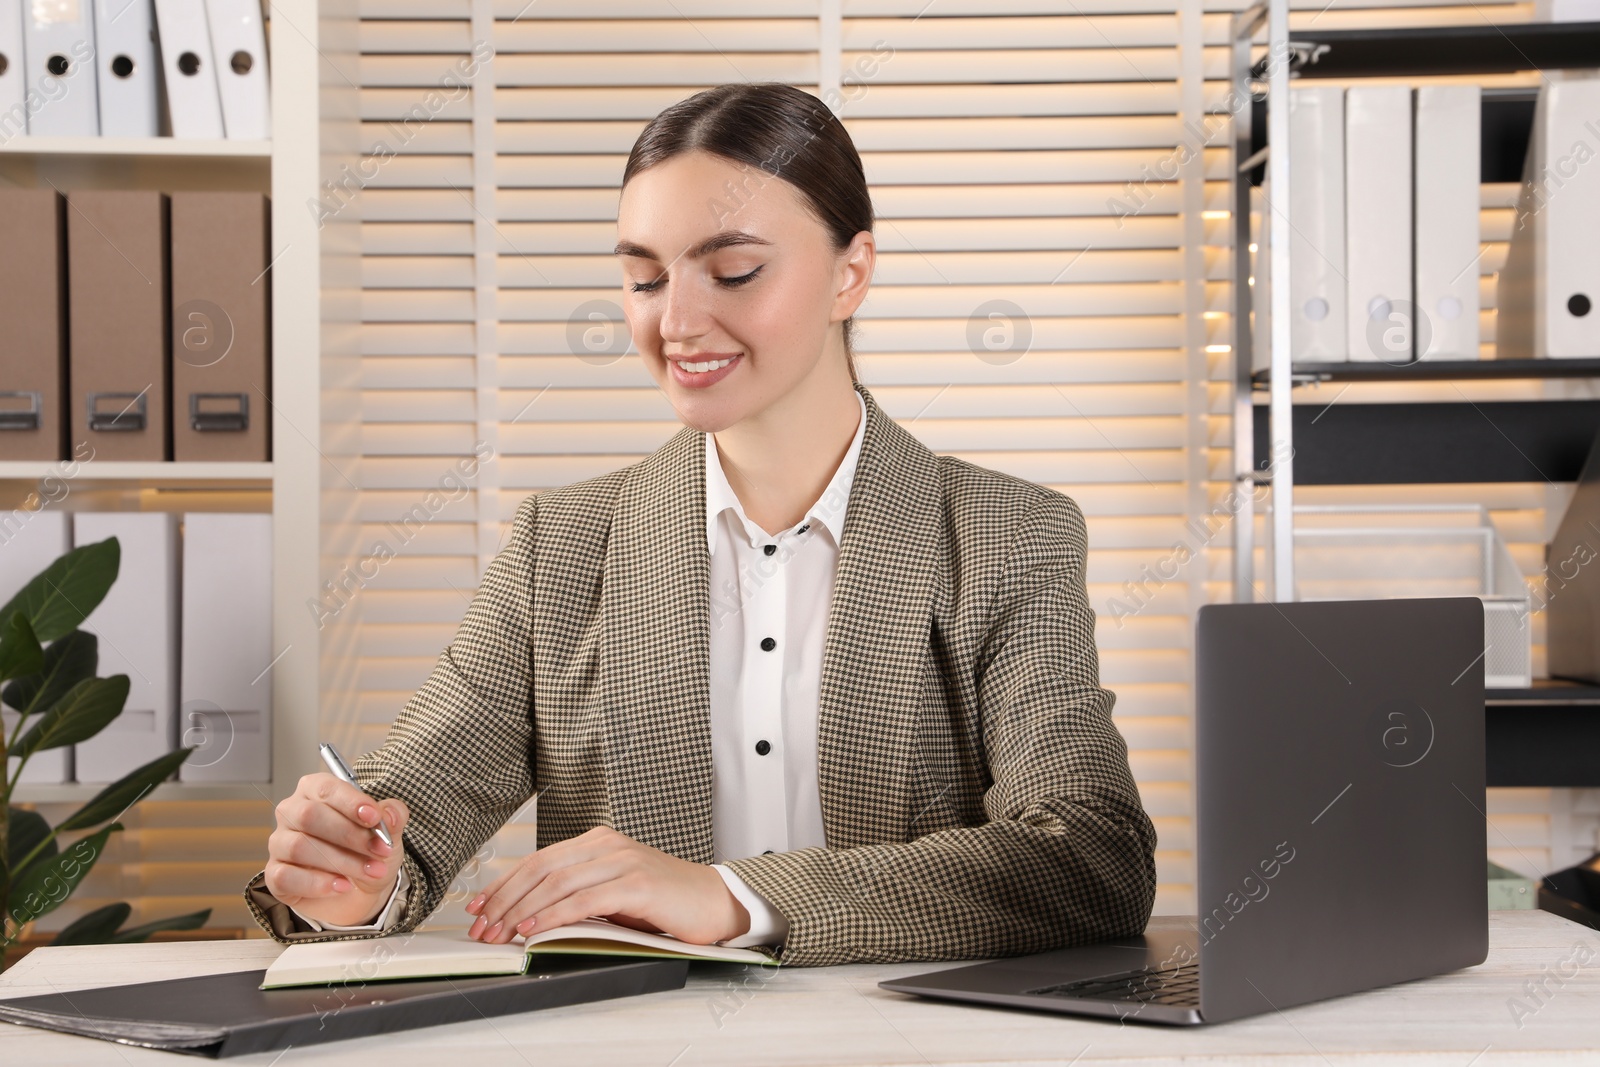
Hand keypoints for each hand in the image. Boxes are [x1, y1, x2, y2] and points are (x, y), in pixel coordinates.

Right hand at [266, 772, 409, 927]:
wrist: (358, 891)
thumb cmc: (365, 850)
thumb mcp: (387, 832)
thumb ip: (393, 816)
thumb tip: (389, 815)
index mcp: (315, 790)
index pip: (326, 788)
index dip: (351, 802)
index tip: (375, 818)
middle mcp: (292, 812)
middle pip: (310, 816)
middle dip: (350, 835)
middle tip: (380, 850)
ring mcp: (279, 843)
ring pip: (300, 847)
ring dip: (341, 862)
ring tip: (371, 872)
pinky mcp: (275, 874)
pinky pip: (286, 876)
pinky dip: (318, 883)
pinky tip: (342, 886)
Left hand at [464, 826, 748, 945]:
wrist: (715, 902)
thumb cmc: (664, 901)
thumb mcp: (612, 892)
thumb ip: (577, 893)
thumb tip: (527, 914)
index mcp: (597, 841)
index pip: (538, 860)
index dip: (502, 884)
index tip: (476, 906)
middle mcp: (607, 844)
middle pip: (540, 869)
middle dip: (503, 900)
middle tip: (480, 926)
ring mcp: (622, 861)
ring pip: (557, 883)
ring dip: (521, 911)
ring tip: (499, 933)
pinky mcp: (636, 884)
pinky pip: (584, 899)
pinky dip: (553, 916)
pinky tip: (533, 930)